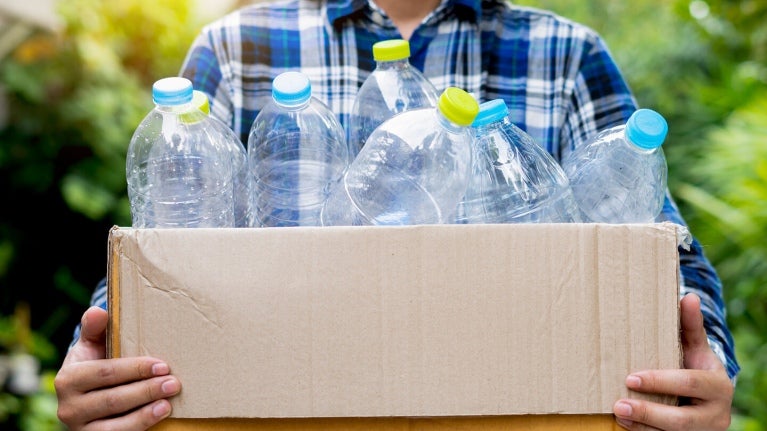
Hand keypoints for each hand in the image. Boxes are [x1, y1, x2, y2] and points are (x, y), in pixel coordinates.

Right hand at [55, 306, 180, 430]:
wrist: (86, 397)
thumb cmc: (96, 364)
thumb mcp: (92, 346)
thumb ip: (95, 328)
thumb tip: (99, 311)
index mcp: (68, 379)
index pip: (106, 373)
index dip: (135, 369)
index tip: (162, 365)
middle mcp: (69, 408)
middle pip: (113, 400)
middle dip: (146, 390)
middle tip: (174, 383)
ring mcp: (80, 429)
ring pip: (115, 426)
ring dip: (146, 413)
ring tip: (168, 402)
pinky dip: (141, 426)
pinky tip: (160, 415)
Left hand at [612, 293, 732, 429]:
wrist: (708, 400)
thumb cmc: (695, 367)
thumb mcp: (696, 349)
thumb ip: (691, 326)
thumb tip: (689, 297)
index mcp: (718, 386)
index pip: (689, 384)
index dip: (660, 382)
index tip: (631, 378)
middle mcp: (717, 415)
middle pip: (682, 420)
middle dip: (649, 412)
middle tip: (619, 404)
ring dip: (642, 426)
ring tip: (618, 414)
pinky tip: (626, 424)